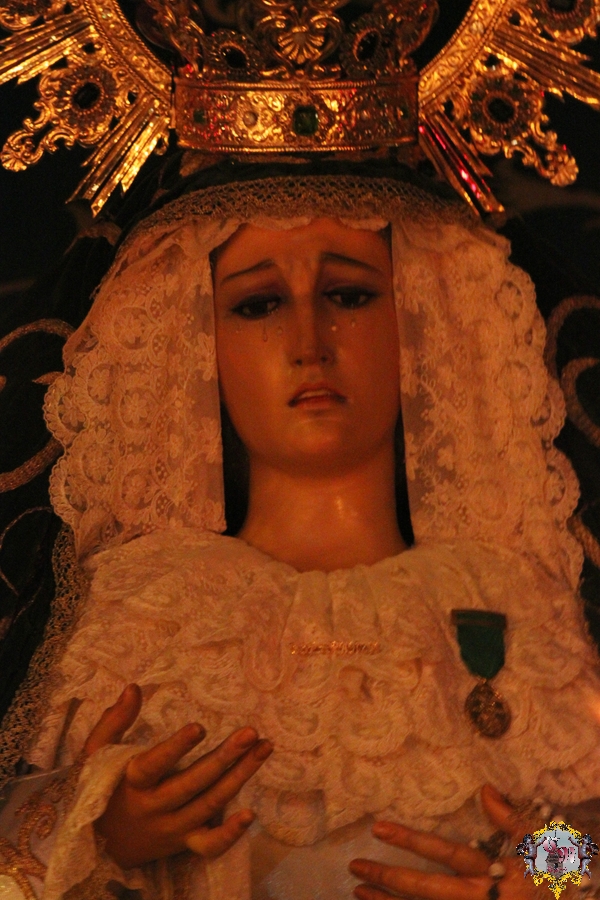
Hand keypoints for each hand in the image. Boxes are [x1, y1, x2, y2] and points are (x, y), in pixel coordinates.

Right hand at [83, 684, 272, 868]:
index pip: (154, 765)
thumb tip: (133, 688)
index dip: (175, 748)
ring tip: (263, 749)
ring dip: (239, 777)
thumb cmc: (103, 788)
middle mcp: (154, 807)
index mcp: (133, 782)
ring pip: (209, 804)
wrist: (101, 844)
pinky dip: (229, 834)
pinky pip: (209, 845)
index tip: (199, 727)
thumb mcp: (96, 754)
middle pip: (193, 783)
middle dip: (224, 757)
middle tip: (250, 733)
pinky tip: (251, 814)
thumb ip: (115, 721)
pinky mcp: (184, 843)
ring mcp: (172, 827)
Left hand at [349, 784, 537, 898]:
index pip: (444, 854)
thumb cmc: (554, 875)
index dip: (410, 841)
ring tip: (358, 894)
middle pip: (424, 891)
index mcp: (492, 874)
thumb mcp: (539, 843)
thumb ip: (510, 819)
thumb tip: (484, 789)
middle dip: (388, 879)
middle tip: (355, 867)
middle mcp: (477, 899)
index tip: (378, 828)